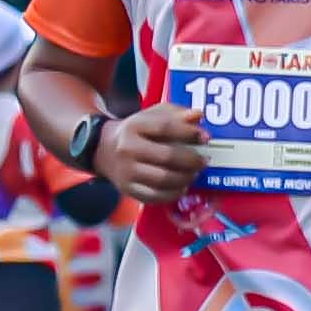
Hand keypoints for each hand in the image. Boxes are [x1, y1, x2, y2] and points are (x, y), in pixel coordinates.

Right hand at [95, 103, 209, 205]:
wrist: (104, 150)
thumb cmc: (137, 132)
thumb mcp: (152, 116)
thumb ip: (176, 114)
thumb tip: (198, 115)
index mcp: (134, 126)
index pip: (165, 128)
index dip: (189, 132)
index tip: (206, 137)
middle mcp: (127, 149)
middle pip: (167, 157)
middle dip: (192, 160)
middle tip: (204, 161)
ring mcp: (127, 171)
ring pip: (164, 179)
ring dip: (186, 178)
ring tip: (194, 173)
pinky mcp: (128, 189)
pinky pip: (156, 196)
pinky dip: (174, 193)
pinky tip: (182, 186)